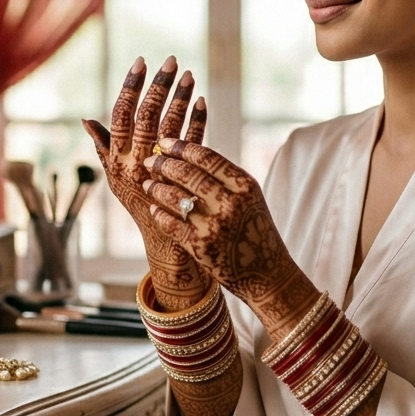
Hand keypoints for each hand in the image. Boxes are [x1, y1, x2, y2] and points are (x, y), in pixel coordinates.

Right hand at [83, 58, 209, 309]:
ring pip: (172, 127)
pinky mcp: (187, 179)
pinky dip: (199, 121)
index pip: (120, 115)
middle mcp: (137, 164)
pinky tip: (203, 101)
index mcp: (118, 160)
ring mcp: (163, 172)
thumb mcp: (116, 178)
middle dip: (159, 86)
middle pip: (147, 116)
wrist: (166, 241)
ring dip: (181, 99)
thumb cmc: (139, 202)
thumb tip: (85, 120)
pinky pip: (195, 145)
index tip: (140, 61)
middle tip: (171, 61)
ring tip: (189, 75)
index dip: (130, 87)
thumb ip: (104, 148)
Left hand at [141, 138, 317, 338]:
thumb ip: (224, 177)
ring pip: (176, 198)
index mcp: (245, 186)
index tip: (164, 142)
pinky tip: (154, 209)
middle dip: (164, 165)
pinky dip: (160, 214)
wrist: (267, 273)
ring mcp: (215, 226)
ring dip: (157, 188)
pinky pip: (172, 224)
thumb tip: (185, 154)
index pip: (207, 158)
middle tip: (149, 160)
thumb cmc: (255, 230)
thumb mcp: (249, 197)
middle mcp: (231, 203)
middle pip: (188, 175)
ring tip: (147, 183)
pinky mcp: (201, 247)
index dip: (182, 147)